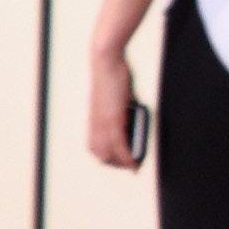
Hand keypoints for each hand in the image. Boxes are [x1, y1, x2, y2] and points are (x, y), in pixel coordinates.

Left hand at [87, 26, 141, 169]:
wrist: (107, 62)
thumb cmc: (114, 76)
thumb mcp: (119, 97)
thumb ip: (124, 108)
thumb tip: (134, 113)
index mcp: (94, 120)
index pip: (95, 147)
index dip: (106, 157)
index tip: (117, 162)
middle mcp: (95, 124)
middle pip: (101, 154)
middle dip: (115, 163)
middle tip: (130, 166)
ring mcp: (102, 123)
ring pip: (110, 154)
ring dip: (123, 163)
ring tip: (134, 165)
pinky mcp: (112, 119)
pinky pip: (120, 145)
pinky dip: (127, 157)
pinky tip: (134, 163)